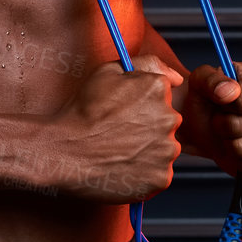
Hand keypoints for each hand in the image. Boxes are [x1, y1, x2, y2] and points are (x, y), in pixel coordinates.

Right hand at [46, 55, 182, 202]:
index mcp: (158, 89)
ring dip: (149, 151)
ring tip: (120, 152)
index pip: (163, 96)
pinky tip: (123, 168)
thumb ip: (148, 64)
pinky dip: (145, 174)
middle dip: (149, 127)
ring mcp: (167, 150)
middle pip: (166, 123)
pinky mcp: (161, 177)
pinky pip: (159, 174)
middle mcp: (169, 118)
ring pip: (164, 149)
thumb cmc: (83, 112)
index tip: (124, 113)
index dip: (141, 105)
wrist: (65, 152)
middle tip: (120, 134)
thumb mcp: (108, 72)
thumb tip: (176, 78)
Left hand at [182, 60, 241, 177]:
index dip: (224, 107)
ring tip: (234, 133)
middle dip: (223, 127)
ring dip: (230, 145)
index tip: (223, 101)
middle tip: (225, 120)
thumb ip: (210, 80)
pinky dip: (241, 162)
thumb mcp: (201, 81)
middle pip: (239, 127)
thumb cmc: (211, 99)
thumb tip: (228, 92)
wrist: (215, 125)